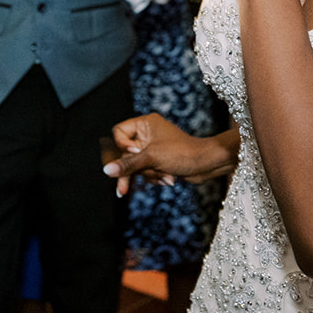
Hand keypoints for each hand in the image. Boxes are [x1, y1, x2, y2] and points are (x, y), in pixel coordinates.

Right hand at [104, 113, 236, 196]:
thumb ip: (127, 164)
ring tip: (164, 177)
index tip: (133, 154)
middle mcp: (147, 133)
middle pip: (125, 153)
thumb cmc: (181, 153)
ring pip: (135, 165)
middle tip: (123, 189)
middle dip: (132, 170)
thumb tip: (106, 170)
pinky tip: (168, 180)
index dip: (122, 146)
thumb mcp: (151, 158)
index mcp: (145, 123)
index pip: (119, 132)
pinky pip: (146, 171)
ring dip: (148, 175)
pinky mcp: (158, 160)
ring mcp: (153, 148)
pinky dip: (155, 177)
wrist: (206, 164)